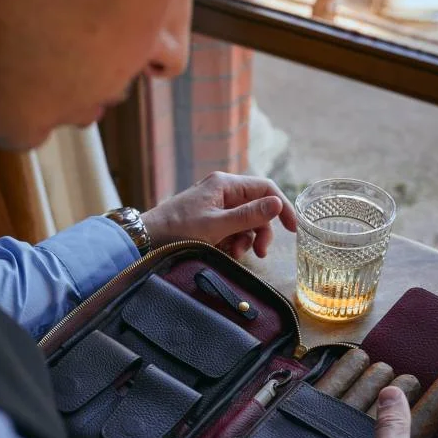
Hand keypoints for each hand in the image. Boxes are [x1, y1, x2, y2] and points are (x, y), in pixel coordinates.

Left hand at [141, 171, 296, 258]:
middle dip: (260, 231)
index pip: (265, 188)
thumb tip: (277, 204)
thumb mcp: (217, 226)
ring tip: (233, 254)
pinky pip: (231, 229)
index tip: (292, 229)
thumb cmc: (178, 230)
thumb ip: (248, 216)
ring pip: (245, 222)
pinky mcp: (209, 219)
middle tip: (261, 253)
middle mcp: (222, 191)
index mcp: (225, 184)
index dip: (282, 207)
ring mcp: (215, 205)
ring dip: (245, 240)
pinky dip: (232, 242)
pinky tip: (223, 252)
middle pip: (257, 208)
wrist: (146, 240)